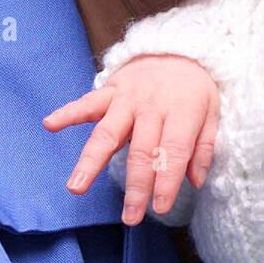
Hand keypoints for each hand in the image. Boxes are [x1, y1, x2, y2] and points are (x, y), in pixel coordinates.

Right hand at [42, 54, 219, 225]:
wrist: (180, 44)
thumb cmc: (196, 86)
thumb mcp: (212, 112)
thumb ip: (204, 146)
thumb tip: (195, 180)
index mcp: (182, 111)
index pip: (173, 152)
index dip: (167, 182)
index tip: (160, 208)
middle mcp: (153, 105)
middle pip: (141, 151)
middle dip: (136, 187)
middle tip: (129, 217)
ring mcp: (128, 97)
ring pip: (108, 132)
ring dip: (91, 161)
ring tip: (76, 187)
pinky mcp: (111, 88)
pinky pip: (88, 101)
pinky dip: (68, 112)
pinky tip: (50, 123)